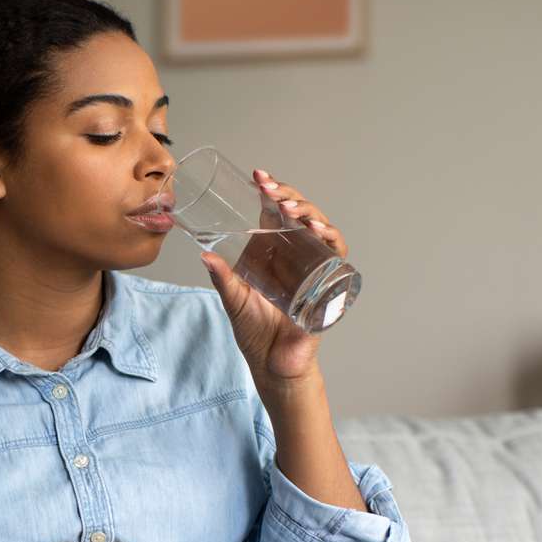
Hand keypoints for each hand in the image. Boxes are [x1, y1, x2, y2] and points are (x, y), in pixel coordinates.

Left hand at [199, 168, 349, 385]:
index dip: (272, 192)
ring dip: (308, 212)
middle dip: (288, 196)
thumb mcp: (234, 300)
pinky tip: (317, 230)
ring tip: (291, 208)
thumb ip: (222, 278)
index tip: (259, 176)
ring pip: (319, 227)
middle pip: (300, 214)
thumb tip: (204, 255)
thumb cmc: (255, 333)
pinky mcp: (329, 283)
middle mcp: (296, 255)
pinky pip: (336, 253)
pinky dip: (330, 238)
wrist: (274, 364)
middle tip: (270, 189)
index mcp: (273, 252)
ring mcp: (314, 266)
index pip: (276, 213)